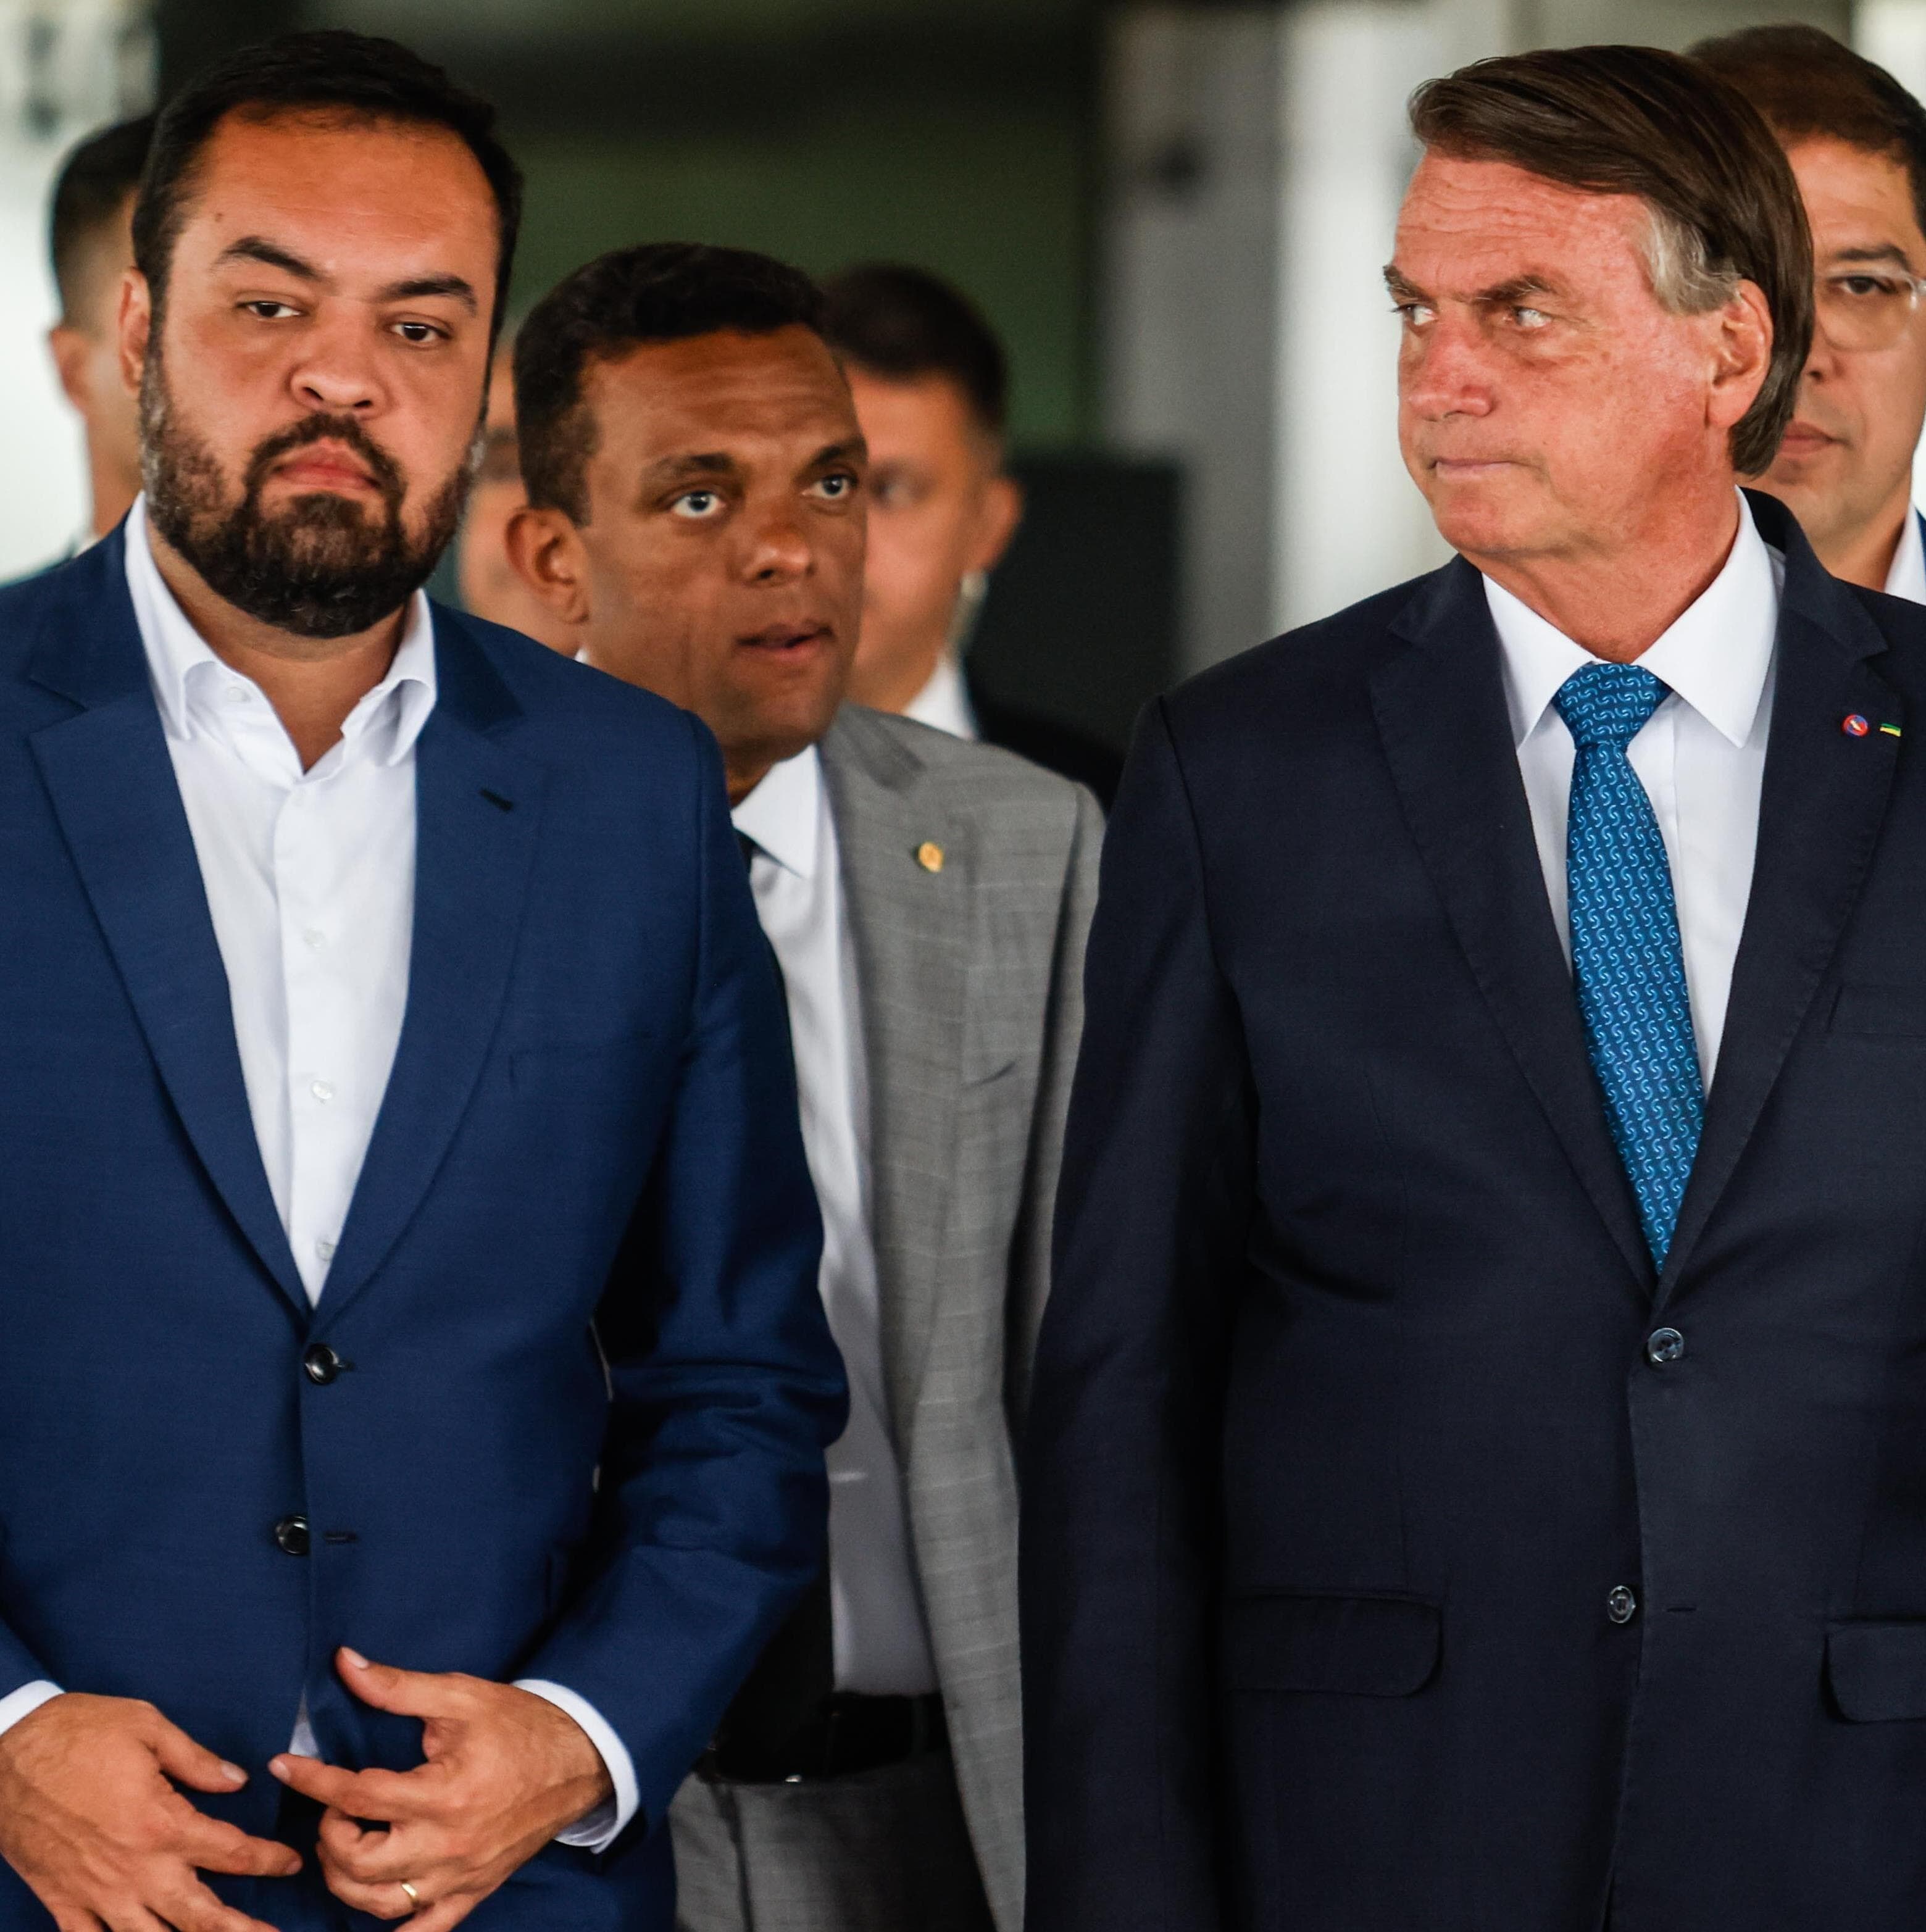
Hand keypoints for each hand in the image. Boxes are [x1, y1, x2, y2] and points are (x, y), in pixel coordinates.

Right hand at [0, 1691, 300, 1931]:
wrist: (2, 1755)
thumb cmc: (77, 1732)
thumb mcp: (147, 1726)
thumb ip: (196, 1760)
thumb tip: (237, 1780)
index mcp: (159, 1823)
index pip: (229, 1851)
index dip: (267, 1859)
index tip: (292, 1862)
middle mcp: (131, 1869)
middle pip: (197, 1915)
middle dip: (240, 1930)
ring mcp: (94, 1892)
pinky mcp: (60, 1901)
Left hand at [270, 1649, 612, 1927]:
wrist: (579, 1758)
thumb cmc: (518, 1725)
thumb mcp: (460, 1695)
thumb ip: (398, 1686)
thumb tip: (345, 1664)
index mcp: (443, 1793)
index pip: (357, 1795)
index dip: (314, 1780)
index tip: (285, 1766)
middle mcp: (447, 1844)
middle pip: (358, 1861)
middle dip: (329, 1833)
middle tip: (336, 1806)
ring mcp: (460, 1876)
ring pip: (378, 1903)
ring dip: (345, 1879)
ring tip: (346, 1845)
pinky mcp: (474, 1893)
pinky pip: (424, 1930)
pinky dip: (394, 1928)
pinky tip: (376, 1901)